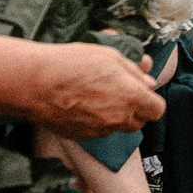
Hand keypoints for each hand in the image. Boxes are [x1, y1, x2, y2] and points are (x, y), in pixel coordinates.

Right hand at [30, 41, 166, 138]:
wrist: (36, 83)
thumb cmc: (72, 64)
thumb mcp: (110, 56)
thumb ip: (133, 72)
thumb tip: (148, 84)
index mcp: (131, 97)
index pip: (157, 110)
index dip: (151, 101)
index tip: (142, 93)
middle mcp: (118, 118)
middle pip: (138, 122)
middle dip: (134, 110)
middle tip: (119, 92)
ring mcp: (98, 131)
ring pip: (116, 127)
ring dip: (113, 116)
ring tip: (94, 95)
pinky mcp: (80, 136)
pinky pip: (95, 131)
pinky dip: (93, 121)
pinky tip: (79, 104)